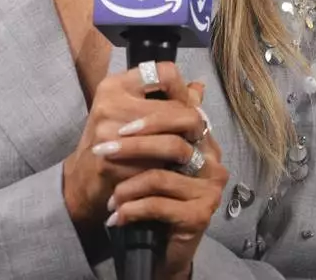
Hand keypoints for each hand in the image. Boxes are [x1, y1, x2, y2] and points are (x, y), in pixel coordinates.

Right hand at [61, 61, 209, 231]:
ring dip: (187, 150)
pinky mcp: (116, 161)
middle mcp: (111, 104)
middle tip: (197, 135)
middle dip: (193, 125)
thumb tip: (198, 89)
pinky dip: (173, 170)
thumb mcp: (130, 110)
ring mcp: (111, 133)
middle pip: (176, 110)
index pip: (164, 72)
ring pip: (173, 140)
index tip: (186, 105)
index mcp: (115, 85)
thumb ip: (164, 99)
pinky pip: (161, 165)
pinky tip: (175, 170)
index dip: (183, 89)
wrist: (83, 177)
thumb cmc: (111, 138)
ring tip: (190, 153)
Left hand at [106, 82, 229, 279]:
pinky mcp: (199, 215)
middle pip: (171, 139)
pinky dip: (131, 208)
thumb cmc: (153, 188)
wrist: (159, 240)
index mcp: (202, 138)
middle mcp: (213, 159)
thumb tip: (148, 75)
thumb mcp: (148, 150)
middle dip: (131, 145)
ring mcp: (209, 188)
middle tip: (102, 149)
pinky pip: (158, 204)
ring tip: (107, 191)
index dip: (154, 110)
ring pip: (159, 175)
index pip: (185, 108)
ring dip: (126, 184)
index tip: (121, 122)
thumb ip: (151, 114)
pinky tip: (116, 213)